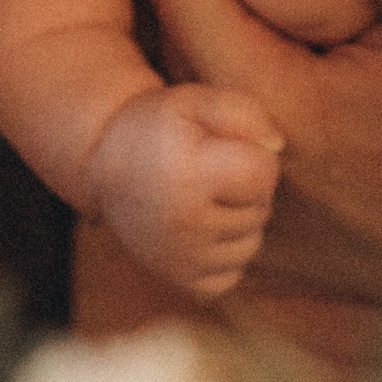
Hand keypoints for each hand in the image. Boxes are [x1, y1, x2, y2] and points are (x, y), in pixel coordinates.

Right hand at [87, 85, 283, 302]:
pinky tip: (202, 228)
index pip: (264, 174)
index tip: (224, 147)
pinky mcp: (179, 281)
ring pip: (251, 244)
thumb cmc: (159, 127)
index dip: (253, 153)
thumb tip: (277, 146)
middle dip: (247, 188)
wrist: (104, 164)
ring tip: (204, 197)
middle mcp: (182, 226)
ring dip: (240, 220)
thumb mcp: (194, 101)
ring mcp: (179, 260)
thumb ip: (243, 112)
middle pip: (261, 210)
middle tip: (208, 171)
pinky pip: (232, 274)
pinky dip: (226, 254)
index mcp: (187, 177)